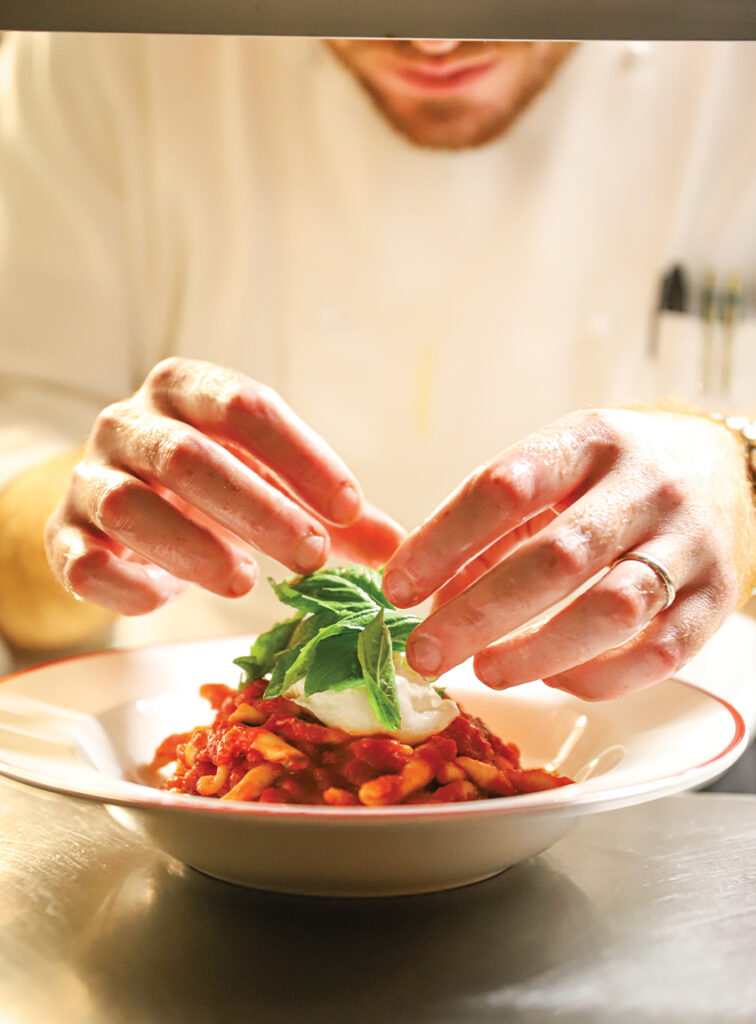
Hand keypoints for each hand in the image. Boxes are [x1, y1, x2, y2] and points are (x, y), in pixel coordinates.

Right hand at [45, 358, 404, 613]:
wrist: (116, 505)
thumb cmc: (208, 487)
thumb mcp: (270, 482)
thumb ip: (330, 511)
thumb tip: (400, 550)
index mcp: (185, 391)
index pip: (244, 406)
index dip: (300, 456)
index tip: (348, 506)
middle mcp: (130, 424)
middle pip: (191, 457)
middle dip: (258, 509)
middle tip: (311, 554)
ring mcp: (90, 478)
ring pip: (134, 507)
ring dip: (196, 548)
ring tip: (246, 582)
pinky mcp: (63, 537)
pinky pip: (85, 562)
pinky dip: (129, 585)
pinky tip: (168, 601)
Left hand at [383, 408, 755, 699]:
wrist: (723, 470)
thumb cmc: (612, 477)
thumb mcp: (554, 470)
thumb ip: (492, 525)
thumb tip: (427, 597)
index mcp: (587, 441)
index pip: (506, 486)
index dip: (443, 540)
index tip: (397, 586)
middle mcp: (644, 486)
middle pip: (557, 557)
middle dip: (480, 613)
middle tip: (426, 652)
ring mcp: (687, 543)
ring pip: (612, 608)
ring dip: (536, 651)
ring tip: (484, 671)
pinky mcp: (716, 598)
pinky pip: (658, 652)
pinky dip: (596, 675)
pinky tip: (553, 677)